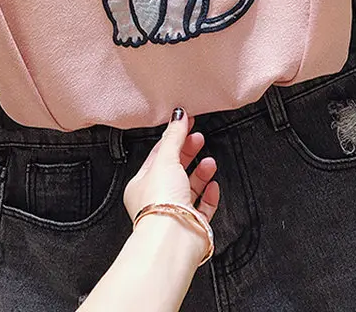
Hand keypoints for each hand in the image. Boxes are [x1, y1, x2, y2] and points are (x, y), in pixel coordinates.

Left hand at [123, 107, 219, 223]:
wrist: (173, 238)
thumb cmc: (161, 202)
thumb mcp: (166, 160)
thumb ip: (174, 136)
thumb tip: (178, 115)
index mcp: (141, 184)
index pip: (158, 155)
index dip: (173, 138)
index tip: (186, 123)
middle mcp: (157, 199)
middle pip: (175, 169)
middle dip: (188, 152)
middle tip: (199, 138)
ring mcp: (176, 212)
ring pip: (190, 187)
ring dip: (201, 172)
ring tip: (209, 161)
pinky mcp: (193, 224)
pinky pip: (203, 206)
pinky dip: (210, 195)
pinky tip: (213, 185)